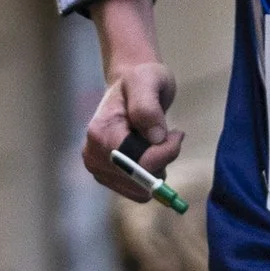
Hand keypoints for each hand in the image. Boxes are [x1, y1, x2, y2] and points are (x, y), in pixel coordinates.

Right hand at [82, 55, 181, 194]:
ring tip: (154, 140)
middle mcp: (93, 156)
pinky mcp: (108, 177)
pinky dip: (150, 175)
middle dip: (160, 161)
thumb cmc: (140, 79)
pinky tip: (149, 152)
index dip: (163, 155)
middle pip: (138, 180)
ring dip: (156, 168)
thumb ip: (148, 107)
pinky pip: (137, 191)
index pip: (136, 163)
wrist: (129, 84)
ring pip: (140, 189)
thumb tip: (155, 138)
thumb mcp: (148, 81)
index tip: (176, 134)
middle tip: (165, 134)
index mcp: (100, 134)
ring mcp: (99, 169)